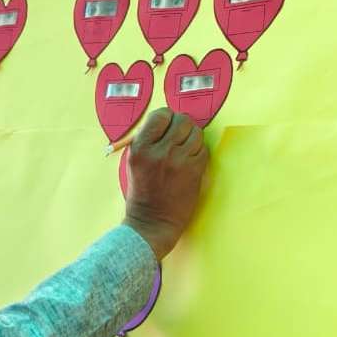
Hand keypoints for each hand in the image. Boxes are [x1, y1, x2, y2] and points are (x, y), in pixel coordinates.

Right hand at [122, 108, 208, 260]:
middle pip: (182, 120)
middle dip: (182, 125)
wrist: (152, 221)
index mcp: (141, 147)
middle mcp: (160, 151)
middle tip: (179, 135)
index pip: (160, 115)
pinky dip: (199, 151)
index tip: (167, 125)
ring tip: (185, 147)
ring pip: (196, 133)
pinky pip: (204, 149)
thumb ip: (147, 139)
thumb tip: (166, 121)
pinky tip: (191, 159)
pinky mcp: (194, 172)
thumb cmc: (141, 191)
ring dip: (193, 137)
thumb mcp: (133, 161)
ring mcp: (179, 161)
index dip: (167, 117)